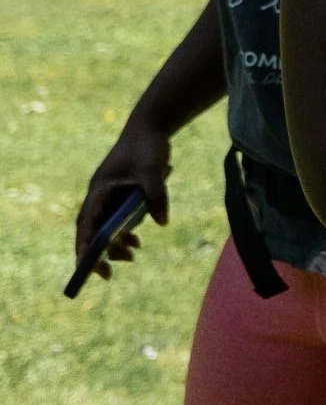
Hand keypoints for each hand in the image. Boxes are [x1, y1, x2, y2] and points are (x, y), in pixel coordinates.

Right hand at [74, 123, 171, 276]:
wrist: (151, 128)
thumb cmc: (147, 146)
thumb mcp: (153, 170)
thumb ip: (157, 195)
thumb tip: (162, 222)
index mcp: (99, 190)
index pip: (86, 224)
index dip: (84, 247)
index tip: (84, 267)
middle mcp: (101, 196)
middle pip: (93, 231)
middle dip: (98, 253)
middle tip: (107, 276)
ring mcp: (111, 196)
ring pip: (107, 228)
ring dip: (115, 245)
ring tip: (133, 256)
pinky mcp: (123, 196)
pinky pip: (119, 221)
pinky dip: (125, 234)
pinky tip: (138, 243)